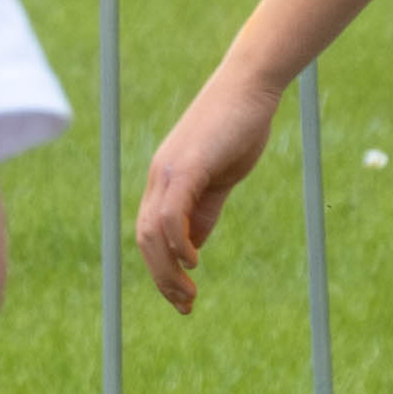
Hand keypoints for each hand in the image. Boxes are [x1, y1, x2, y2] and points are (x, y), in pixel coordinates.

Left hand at [129, 66, 280, 316]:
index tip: (181, 296)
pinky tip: (191, 261)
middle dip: (161, 278)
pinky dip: (176, 241)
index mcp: (164, 182)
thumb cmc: (237, 128)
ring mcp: (168, 171)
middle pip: (144, 238)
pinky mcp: (186, 166)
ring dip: (168, 269)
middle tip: (183, 305)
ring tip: (188, 294)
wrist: (248, 87)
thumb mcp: (218, 179)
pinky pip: (170, 211)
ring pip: (152, 231)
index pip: (148, 234)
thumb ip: (203, 212)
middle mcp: (158, 178)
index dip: (160, 268)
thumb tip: (192, 249)